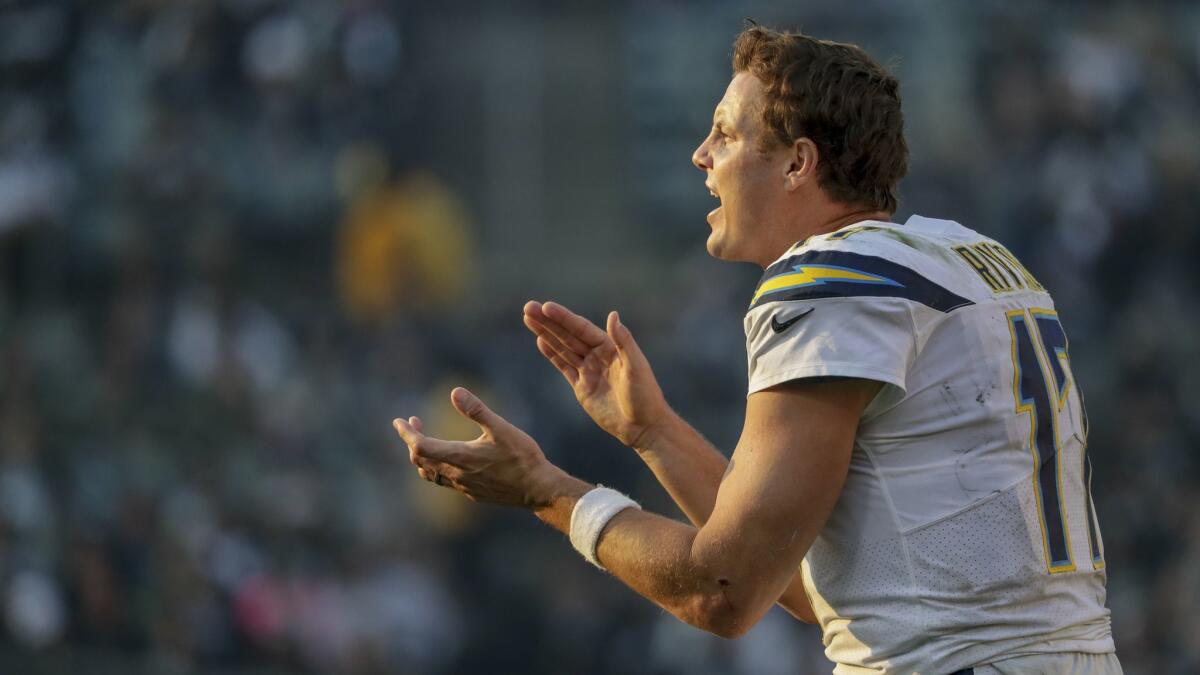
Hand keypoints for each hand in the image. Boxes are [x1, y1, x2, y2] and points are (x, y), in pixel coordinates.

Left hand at [392, 387, 571, 507]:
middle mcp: (457, 475)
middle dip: (412, 441)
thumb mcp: (501, 428)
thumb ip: (477, 410)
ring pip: (430, 474)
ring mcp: (463, 487)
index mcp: (460, 457)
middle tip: (414, 422)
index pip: (420, 446)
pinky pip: (445, 482)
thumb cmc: (522, 457)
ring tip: (426, 440)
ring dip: (422, 456)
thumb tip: (454, 392)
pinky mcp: (472, 494)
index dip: (407, 433)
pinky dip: (437, 468)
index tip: (399, 421)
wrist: (538, 489)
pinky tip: (450, 459)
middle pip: (420, 461)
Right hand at [523, 301, 670, 448]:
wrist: (642, 426)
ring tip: (529, 318)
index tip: (546, 307)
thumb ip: (623, 342)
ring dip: (546, 334)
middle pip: (568, 335)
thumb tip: (613, 315)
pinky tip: (540, 341)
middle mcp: (597, 356)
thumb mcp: (635, 367)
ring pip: (562, 348)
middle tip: (529, 307)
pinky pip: (564, 367)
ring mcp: (588, 371)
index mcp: (610, 347)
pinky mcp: (582, 387)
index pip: (581, 328)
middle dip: (548, 322)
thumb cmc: (644, 395)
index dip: (563, 318)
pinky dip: (552, 354)